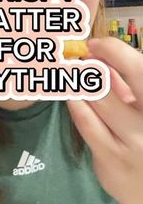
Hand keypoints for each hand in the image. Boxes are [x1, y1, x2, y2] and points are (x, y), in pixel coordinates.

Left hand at [67, 37, 142, 203]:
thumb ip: (126, 86)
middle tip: (75, 58)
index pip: (139, 69)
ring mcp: (132, 142)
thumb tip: (99, 59)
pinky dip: (76, 105)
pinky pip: (87, 124)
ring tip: (68, 74)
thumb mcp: (140, 108)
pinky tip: (71, 96)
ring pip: (98, 102)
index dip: (114, 50)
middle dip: (90, 65)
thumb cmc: (142, 138)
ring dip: (78, 83)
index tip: (95, 44)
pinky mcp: (112, 158)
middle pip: (115, 84)